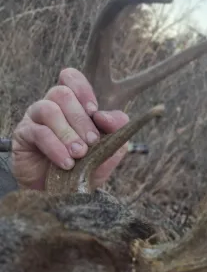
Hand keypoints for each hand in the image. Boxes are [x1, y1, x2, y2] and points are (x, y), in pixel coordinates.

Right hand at [12, 68, 128, 190]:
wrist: (66, 193)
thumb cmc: (87, 166)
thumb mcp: (109, 149)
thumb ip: (116, 130)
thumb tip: (113, 117)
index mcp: (74, 104)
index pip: (72, 78)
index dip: (83, 90)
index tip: (95, 112)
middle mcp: (53, 105)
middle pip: (63, 94)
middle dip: (81, 120)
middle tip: (92, 142)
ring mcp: (36, 118)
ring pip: (49, 109)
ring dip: (68, 132)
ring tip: (79, 153)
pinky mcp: (24, 135)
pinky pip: (39, 132)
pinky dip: (56, 147)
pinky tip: (66, 163)